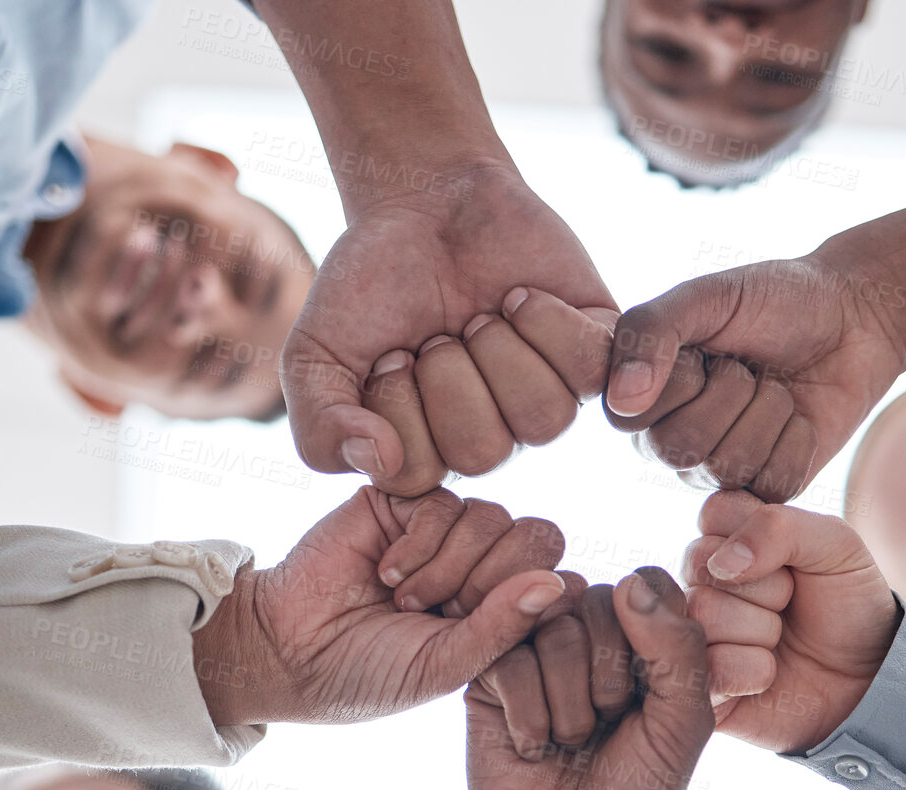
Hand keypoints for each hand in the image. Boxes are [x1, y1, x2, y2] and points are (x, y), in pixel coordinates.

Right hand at [193, 486, 583, 725]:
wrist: (290, 650)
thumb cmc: (370, 673)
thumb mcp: (445, 666)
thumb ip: (504, 627)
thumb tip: (564, 582)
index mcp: (507, 608)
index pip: (560, 583)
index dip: (524, 609)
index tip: (472, 640)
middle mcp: (486, 563)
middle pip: (539, 539)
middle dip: (489, 583)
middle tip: (439, 612)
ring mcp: (449, 530)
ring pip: (494, 518)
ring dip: (448, 568)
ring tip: (404, 599)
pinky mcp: (409, 500)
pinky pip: (448, 502)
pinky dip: (421, 545)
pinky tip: (388, 572)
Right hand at [281, 164, 616, 493]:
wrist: (426, 201)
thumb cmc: (370, 285)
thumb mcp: (313, 355)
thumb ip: (321, 426)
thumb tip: (380, 461)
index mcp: (430, 452)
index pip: (416, 471)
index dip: (396, 403)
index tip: (391, 350)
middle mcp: (493, 437)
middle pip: (483, 450)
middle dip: (448, 372)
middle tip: (438, 329)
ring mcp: (546, 399)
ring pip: (543, 419)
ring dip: (498, 349)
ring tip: (479, 315)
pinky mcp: (591, 355)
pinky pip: (588, 370)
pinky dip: (548, 323)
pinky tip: (521, 298)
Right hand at [465, 569, 713, 789]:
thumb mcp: (681, 730)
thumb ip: (678, 650)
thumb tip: (629, 581)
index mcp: (645, 643)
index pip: (647, 584)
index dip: (649, 637)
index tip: (649, 701)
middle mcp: (589, 639)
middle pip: (596, 600)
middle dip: (605, 677)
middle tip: (602, 730)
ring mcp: (534, 655)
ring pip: (548, 625)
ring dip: (566, 701)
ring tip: (567, 743)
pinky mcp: (487, 679)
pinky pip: (504, 654)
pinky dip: (527, 713)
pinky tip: (531, 748)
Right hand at [604, 248, 905, 502]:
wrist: (854, 318)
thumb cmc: (775, 299)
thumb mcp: (707, 296)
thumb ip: (651, 331)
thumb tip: (621, 402)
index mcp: (641, 395)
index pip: (632, 416)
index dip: (679, 378)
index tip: (705, 347)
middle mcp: (669, 439)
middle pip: (680, 450)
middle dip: (730, 394)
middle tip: (748, 367)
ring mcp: (717, 469)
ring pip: (728, 468)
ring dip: (768, 413)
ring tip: (776, 387)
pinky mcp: (767, 488)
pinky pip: (772, 486)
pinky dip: (797, 442)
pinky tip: (799, 418)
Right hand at [683, 490, 899, 753]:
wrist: (868, 676)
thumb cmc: (848, 604)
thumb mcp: (836, 546)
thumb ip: (781, 527)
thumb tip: (723, 563)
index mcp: (726, 539)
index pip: (715, 512)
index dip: (764, 539)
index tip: (791, 562)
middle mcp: (699, 583)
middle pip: (702, 563)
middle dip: (768, 588)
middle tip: (790, 605)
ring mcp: (693, 633)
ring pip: (705, 614)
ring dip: (763, 631)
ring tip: (780, 640)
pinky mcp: (697, 683)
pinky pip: (711, 667)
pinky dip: (756, 672)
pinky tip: (769, 674)